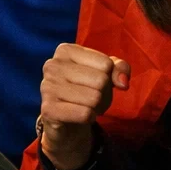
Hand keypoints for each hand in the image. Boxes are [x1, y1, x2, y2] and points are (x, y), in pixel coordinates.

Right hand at [38, 43, 130, 169]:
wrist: (65, 119)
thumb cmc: (87, 89)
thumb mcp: (106, 72)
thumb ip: (120, 68)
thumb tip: (123, 82)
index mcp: (65, 50)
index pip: (106, 64)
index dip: (109, 77)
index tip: (96, 82)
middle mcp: (52, 65)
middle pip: (101, 81)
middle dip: (104, 94)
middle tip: (93, 98)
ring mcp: (47, 87)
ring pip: (94, 98)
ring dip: (97, 107)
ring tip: (86, 106)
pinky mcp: (48, 109)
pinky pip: (85, 114)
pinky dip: (89, 117)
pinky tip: (79, 116)